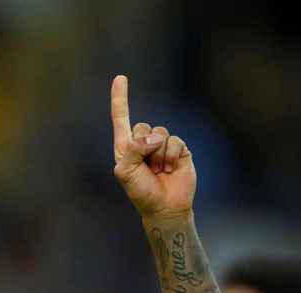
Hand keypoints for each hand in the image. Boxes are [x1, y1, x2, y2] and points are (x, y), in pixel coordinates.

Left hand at [111, 75, 195, 217]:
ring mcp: (162, 145)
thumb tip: (154, 136)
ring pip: (160, 133)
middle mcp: (143, 142)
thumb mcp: (126, 171)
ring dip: (159, 156)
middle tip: (147, 168)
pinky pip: (175, 141)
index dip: (120, 98)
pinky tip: (171, 169)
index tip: (120, 78)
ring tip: (159, 171)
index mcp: (125, 146)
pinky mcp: (180, 149)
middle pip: (143, 126)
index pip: (121, 118)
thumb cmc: (140, 191)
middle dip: (144, 147)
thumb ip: (134, 149)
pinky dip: (172, 156)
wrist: (165, 207)